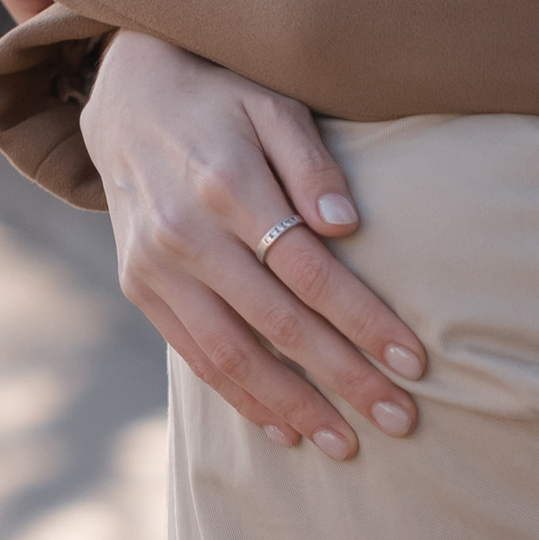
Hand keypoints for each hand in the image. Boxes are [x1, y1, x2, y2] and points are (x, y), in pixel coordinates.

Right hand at [83, 34, 425, 457]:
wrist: (123, 96)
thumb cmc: (222, 100)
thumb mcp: (272, 103)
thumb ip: (312, 161)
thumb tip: (345, 224)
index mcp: (229, 186)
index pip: (311, 272)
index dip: (365, 321)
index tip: (414, 361)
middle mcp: (187, 234)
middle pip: (279, 324)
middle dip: (344, 378)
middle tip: (401, 419)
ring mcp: (157, 267)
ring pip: (232, 355)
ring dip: (293, 406)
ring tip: (345, 444)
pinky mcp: (140, 288)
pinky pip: (194, 357)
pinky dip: (241, 398)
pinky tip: (285, 428)